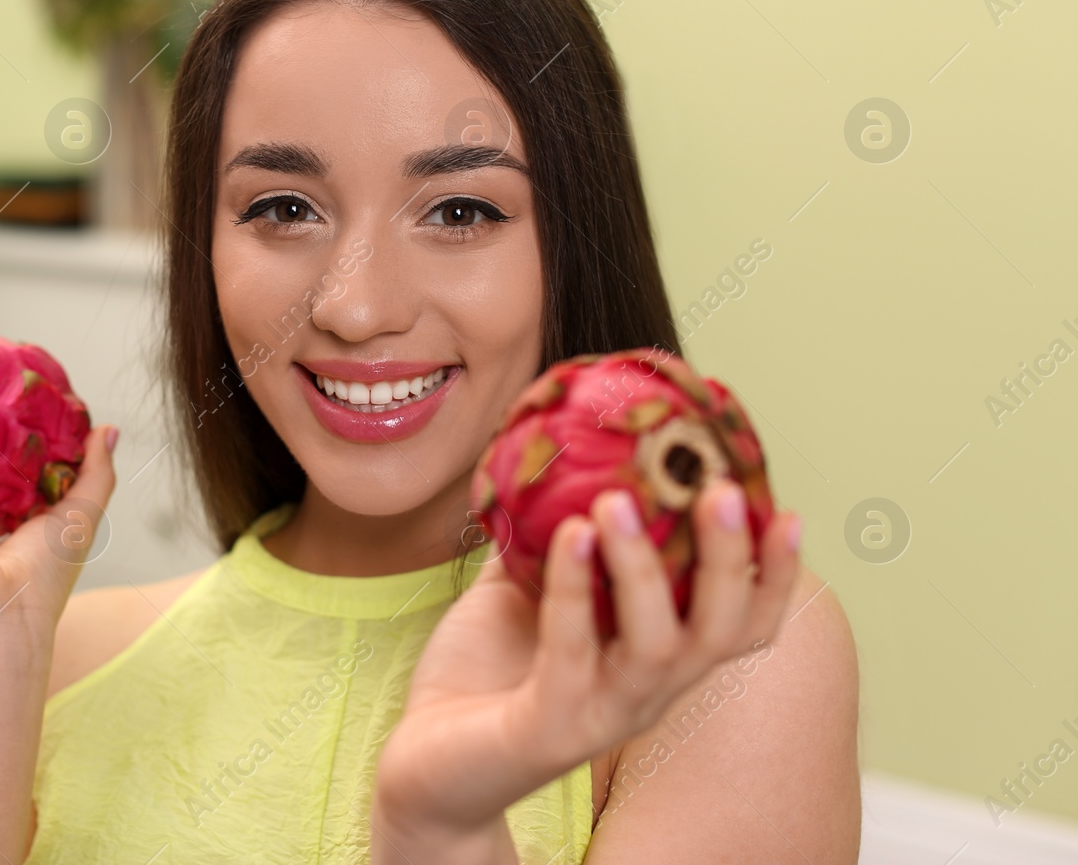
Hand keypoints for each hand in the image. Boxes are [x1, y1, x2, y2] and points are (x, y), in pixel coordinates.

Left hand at [372, 482, 800, 852]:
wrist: (425, 758)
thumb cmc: (481, 672)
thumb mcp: (520, 587)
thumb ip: (545, 531)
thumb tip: (555, 452)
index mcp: (655, 656)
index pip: (742, 624)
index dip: (774, 576)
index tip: (786, 509)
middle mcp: (646, 690)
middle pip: (722, 631)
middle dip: (731, 560)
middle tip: (717, 488)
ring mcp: (603, 713)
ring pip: (658, 645)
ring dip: (643, 567)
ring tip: (618, 500)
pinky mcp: (552, 728)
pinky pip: (572, 653)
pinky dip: (573, 589)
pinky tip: (569, 535)